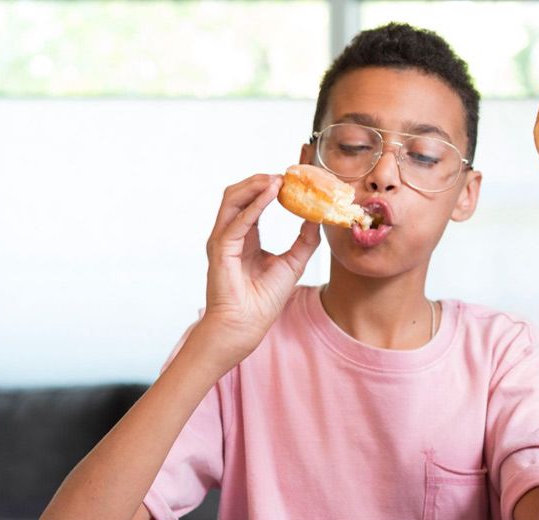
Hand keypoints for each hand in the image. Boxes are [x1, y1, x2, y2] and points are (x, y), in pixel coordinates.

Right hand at [200, 174, 321, 364]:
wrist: (246, 326)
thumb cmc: (264, 300)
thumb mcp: (293, 264)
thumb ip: (305, 240)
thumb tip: (318, 218)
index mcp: (245, 238)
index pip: (253, 203)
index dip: (271, 189)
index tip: (294, 179)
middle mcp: (230, 235)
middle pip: (239, 195)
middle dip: (261, 180)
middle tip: (287, 174)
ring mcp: (222, 240)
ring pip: (232, 199)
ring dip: (255, 185)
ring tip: (278, 178)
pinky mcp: (221, 249)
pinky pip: (238, 220)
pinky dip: (255, 204)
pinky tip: (272, 194)